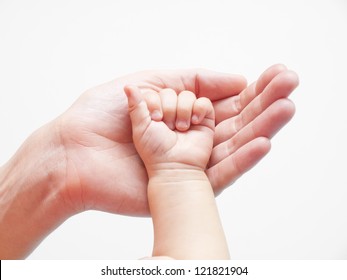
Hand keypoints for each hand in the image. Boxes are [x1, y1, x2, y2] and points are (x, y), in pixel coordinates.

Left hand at [57, 64, 297, 215]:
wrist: (74, 153)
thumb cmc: (102, 116)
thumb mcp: (149, 83)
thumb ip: (191, 80)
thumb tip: (235, 79)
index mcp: (182, 114)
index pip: (225, 101)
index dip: (251, 88)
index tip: (275, 73)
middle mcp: (190, 138)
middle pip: (235, 121)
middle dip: (263, 102)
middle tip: (290, 83)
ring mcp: (189, 162)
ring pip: (233, 144)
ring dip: (261, 126)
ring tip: (286, 107)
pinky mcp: (185, 186)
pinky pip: (219, 173)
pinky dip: (242, 158)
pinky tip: (263, 141)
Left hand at [125, 86, 214, 174]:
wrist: (173, 168)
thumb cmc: (154, 151)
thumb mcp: (139, 127)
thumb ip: (136, 104)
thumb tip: (129, 86)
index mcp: (154, 112)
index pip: (155, 93)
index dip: (155, 102)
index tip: (155, 119)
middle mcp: (170, 111)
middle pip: (171, 92)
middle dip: (169, 108)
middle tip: (168, 127)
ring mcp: (187, 115)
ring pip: (187, 95)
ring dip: (183, 110)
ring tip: (180, 128)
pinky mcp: (203, 121)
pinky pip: (203, 103)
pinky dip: (199, 109)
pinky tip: (193, 122)